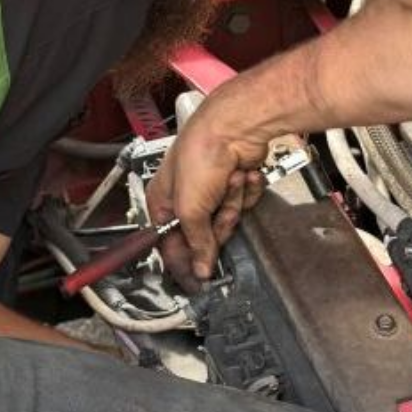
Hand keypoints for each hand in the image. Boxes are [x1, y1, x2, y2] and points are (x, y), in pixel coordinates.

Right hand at [146, 99, 267, 282]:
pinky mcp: (236, 183)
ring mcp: (213, 190)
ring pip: (228, 219)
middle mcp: (186, 197)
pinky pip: (245, 203)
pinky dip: (248, 190)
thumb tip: (200, 271)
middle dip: (220, 223)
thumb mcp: (190, 208)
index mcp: (163, 202)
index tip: (199, 284)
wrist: (236, 127)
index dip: (186, 263)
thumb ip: (196, 243)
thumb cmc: (201, 155)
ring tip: (233, 181)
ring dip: (234, 202)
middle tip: (223, 210)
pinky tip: (244, 173)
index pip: (171, 245)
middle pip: (205, 235)